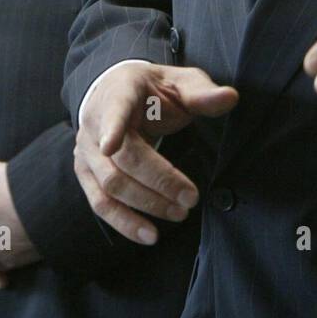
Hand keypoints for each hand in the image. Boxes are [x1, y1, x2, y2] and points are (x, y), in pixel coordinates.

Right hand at [74, 63, 237, 244]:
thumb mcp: (179, 82)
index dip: (112, 128)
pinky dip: (124, 222)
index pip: (115, 109)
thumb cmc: (152, 89)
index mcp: (119, 92)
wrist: (116, 92)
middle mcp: (95, 123)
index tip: (110, 146)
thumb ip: (203, 93)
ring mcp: (86, 151)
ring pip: (110, 186)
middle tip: (191, 198)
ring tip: (179, 214)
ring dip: (146, 204)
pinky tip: (149, 235)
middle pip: (123, 159)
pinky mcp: (85, 174)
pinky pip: (100, 204)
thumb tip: (231, 97)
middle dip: (159, 181)